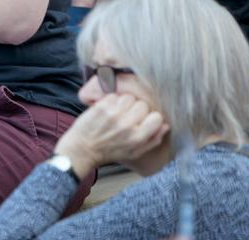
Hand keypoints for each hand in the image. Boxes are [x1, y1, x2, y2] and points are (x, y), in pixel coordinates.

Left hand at [54, 94, 169, 178]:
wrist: (83, 149)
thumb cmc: (110, 152)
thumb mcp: (135, 152)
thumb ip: (153, 140)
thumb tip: (166, 125)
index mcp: (137, 138)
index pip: (157, 118)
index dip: (151, 118)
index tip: (145, 120)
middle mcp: (127, 125)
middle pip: (143, 105)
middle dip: (138, 109)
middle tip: (129, 116)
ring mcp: (113, 115)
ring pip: (129, 97)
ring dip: (125, 103)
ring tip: (119, 112)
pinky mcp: (101, 107)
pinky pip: (114, 95)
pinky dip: (112, 100)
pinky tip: (109, 109)